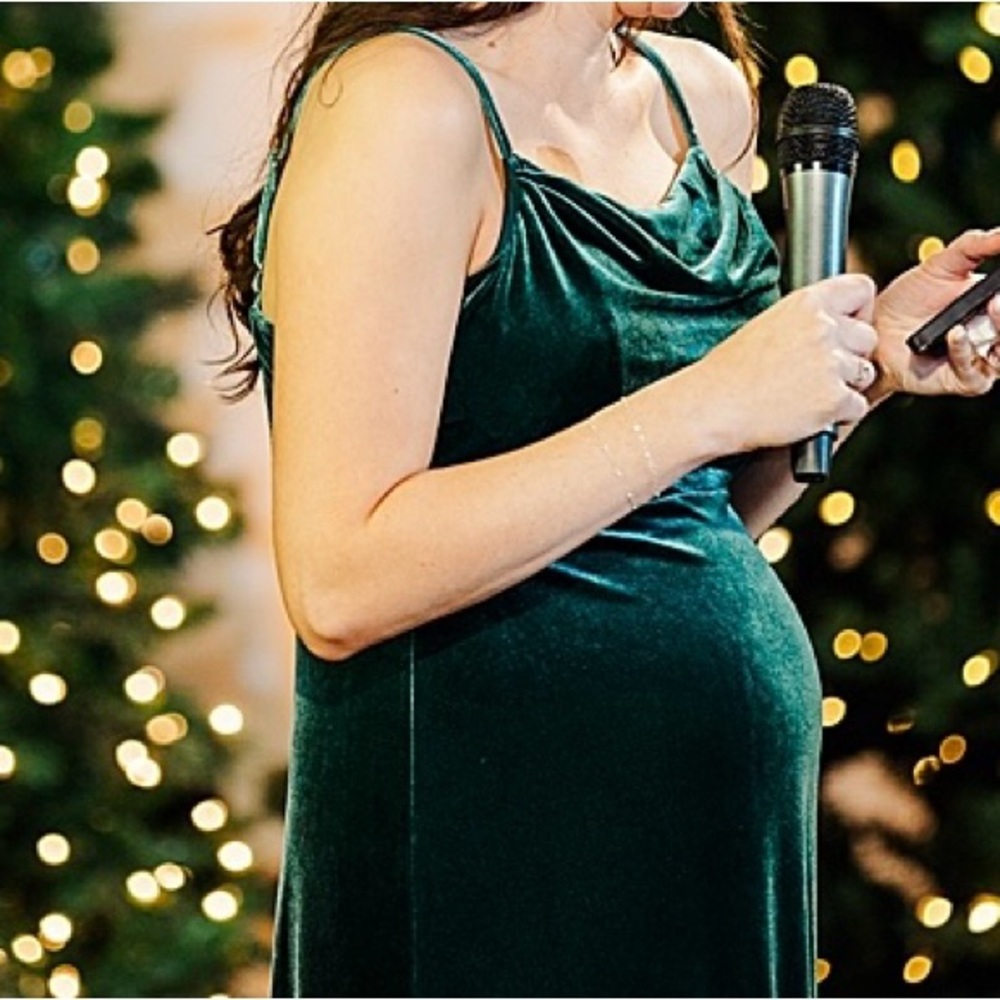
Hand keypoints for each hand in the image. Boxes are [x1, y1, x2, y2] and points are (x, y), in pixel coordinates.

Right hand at [696, 273, 878, 452]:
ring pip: (865, 373)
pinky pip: (857, 406)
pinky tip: (807, 412)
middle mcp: (823, 328)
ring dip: (844, 386)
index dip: (858, 312)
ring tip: (805, 393)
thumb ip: (807, 319)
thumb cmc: (731, 373)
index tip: (844, 329)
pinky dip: (838, 414)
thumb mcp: (767, 325)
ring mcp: (831, 364)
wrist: (713, 407)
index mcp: (806, 303)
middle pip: (868, 337)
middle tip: (817, 372)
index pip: (861, 289)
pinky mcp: (834, 398)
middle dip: (851, 356)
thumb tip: (838, 323)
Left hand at [871, 228, 999, 399]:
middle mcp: (994, 334)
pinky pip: (975, 371)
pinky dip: (967, 351)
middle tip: (999, 297)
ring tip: (992, 307)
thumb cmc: (907, 301)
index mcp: (997, 306)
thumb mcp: (942, 265)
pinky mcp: (964, 380)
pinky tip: (957, 333)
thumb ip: (975, 247)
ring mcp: (981, 358)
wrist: (873, 332)